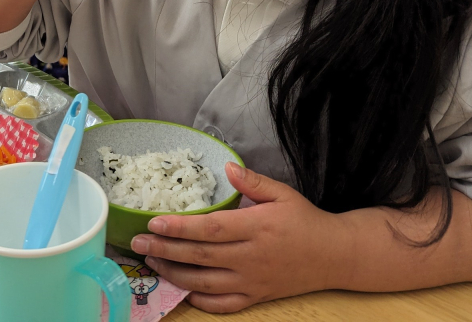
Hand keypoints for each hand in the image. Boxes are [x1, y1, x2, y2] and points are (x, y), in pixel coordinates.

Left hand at [129, 164, 344, 312]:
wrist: (334, 256)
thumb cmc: (304, 221)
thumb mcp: (282, 193)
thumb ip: (252, 181)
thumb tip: (226, 167)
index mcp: (256, 227)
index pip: (211, 228)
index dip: (181, 226)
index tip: (155, 221)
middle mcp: (251, 257)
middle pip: (200, 255)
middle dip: (165, 248)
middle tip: (138, 241)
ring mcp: (252, 281)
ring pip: (205, 282)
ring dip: (174, 272)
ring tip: (151, 260)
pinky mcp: (255, 297)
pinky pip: (222, 304)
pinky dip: (199, 299)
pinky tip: (180, 287)